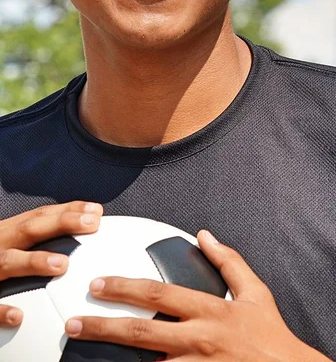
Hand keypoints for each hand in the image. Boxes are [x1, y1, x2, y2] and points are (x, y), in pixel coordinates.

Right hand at [0, 200, 102, 327]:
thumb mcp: (6, 242)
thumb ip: (32, 238)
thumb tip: (78, 231)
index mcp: (7, 232)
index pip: (40, 215)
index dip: (68, 210)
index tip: (97, 210)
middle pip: (30, 229)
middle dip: (61, 223)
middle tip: (91, 224)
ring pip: (8, 262)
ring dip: (35, 262)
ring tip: (62, 265)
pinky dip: (0, 309)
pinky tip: (18, 316)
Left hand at [65, 230, 330, 360]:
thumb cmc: (270, 334)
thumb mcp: (255, 291)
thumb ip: (229, 261)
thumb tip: (205, 234)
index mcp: (209, 310)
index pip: (158, 295)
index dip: (124, 288)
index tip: (97, 284)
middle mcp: (197, 340)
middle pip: (142, 332)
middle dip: (103, 326)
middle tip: (73, 323)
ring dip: (113, 359)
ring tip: (82, 353)